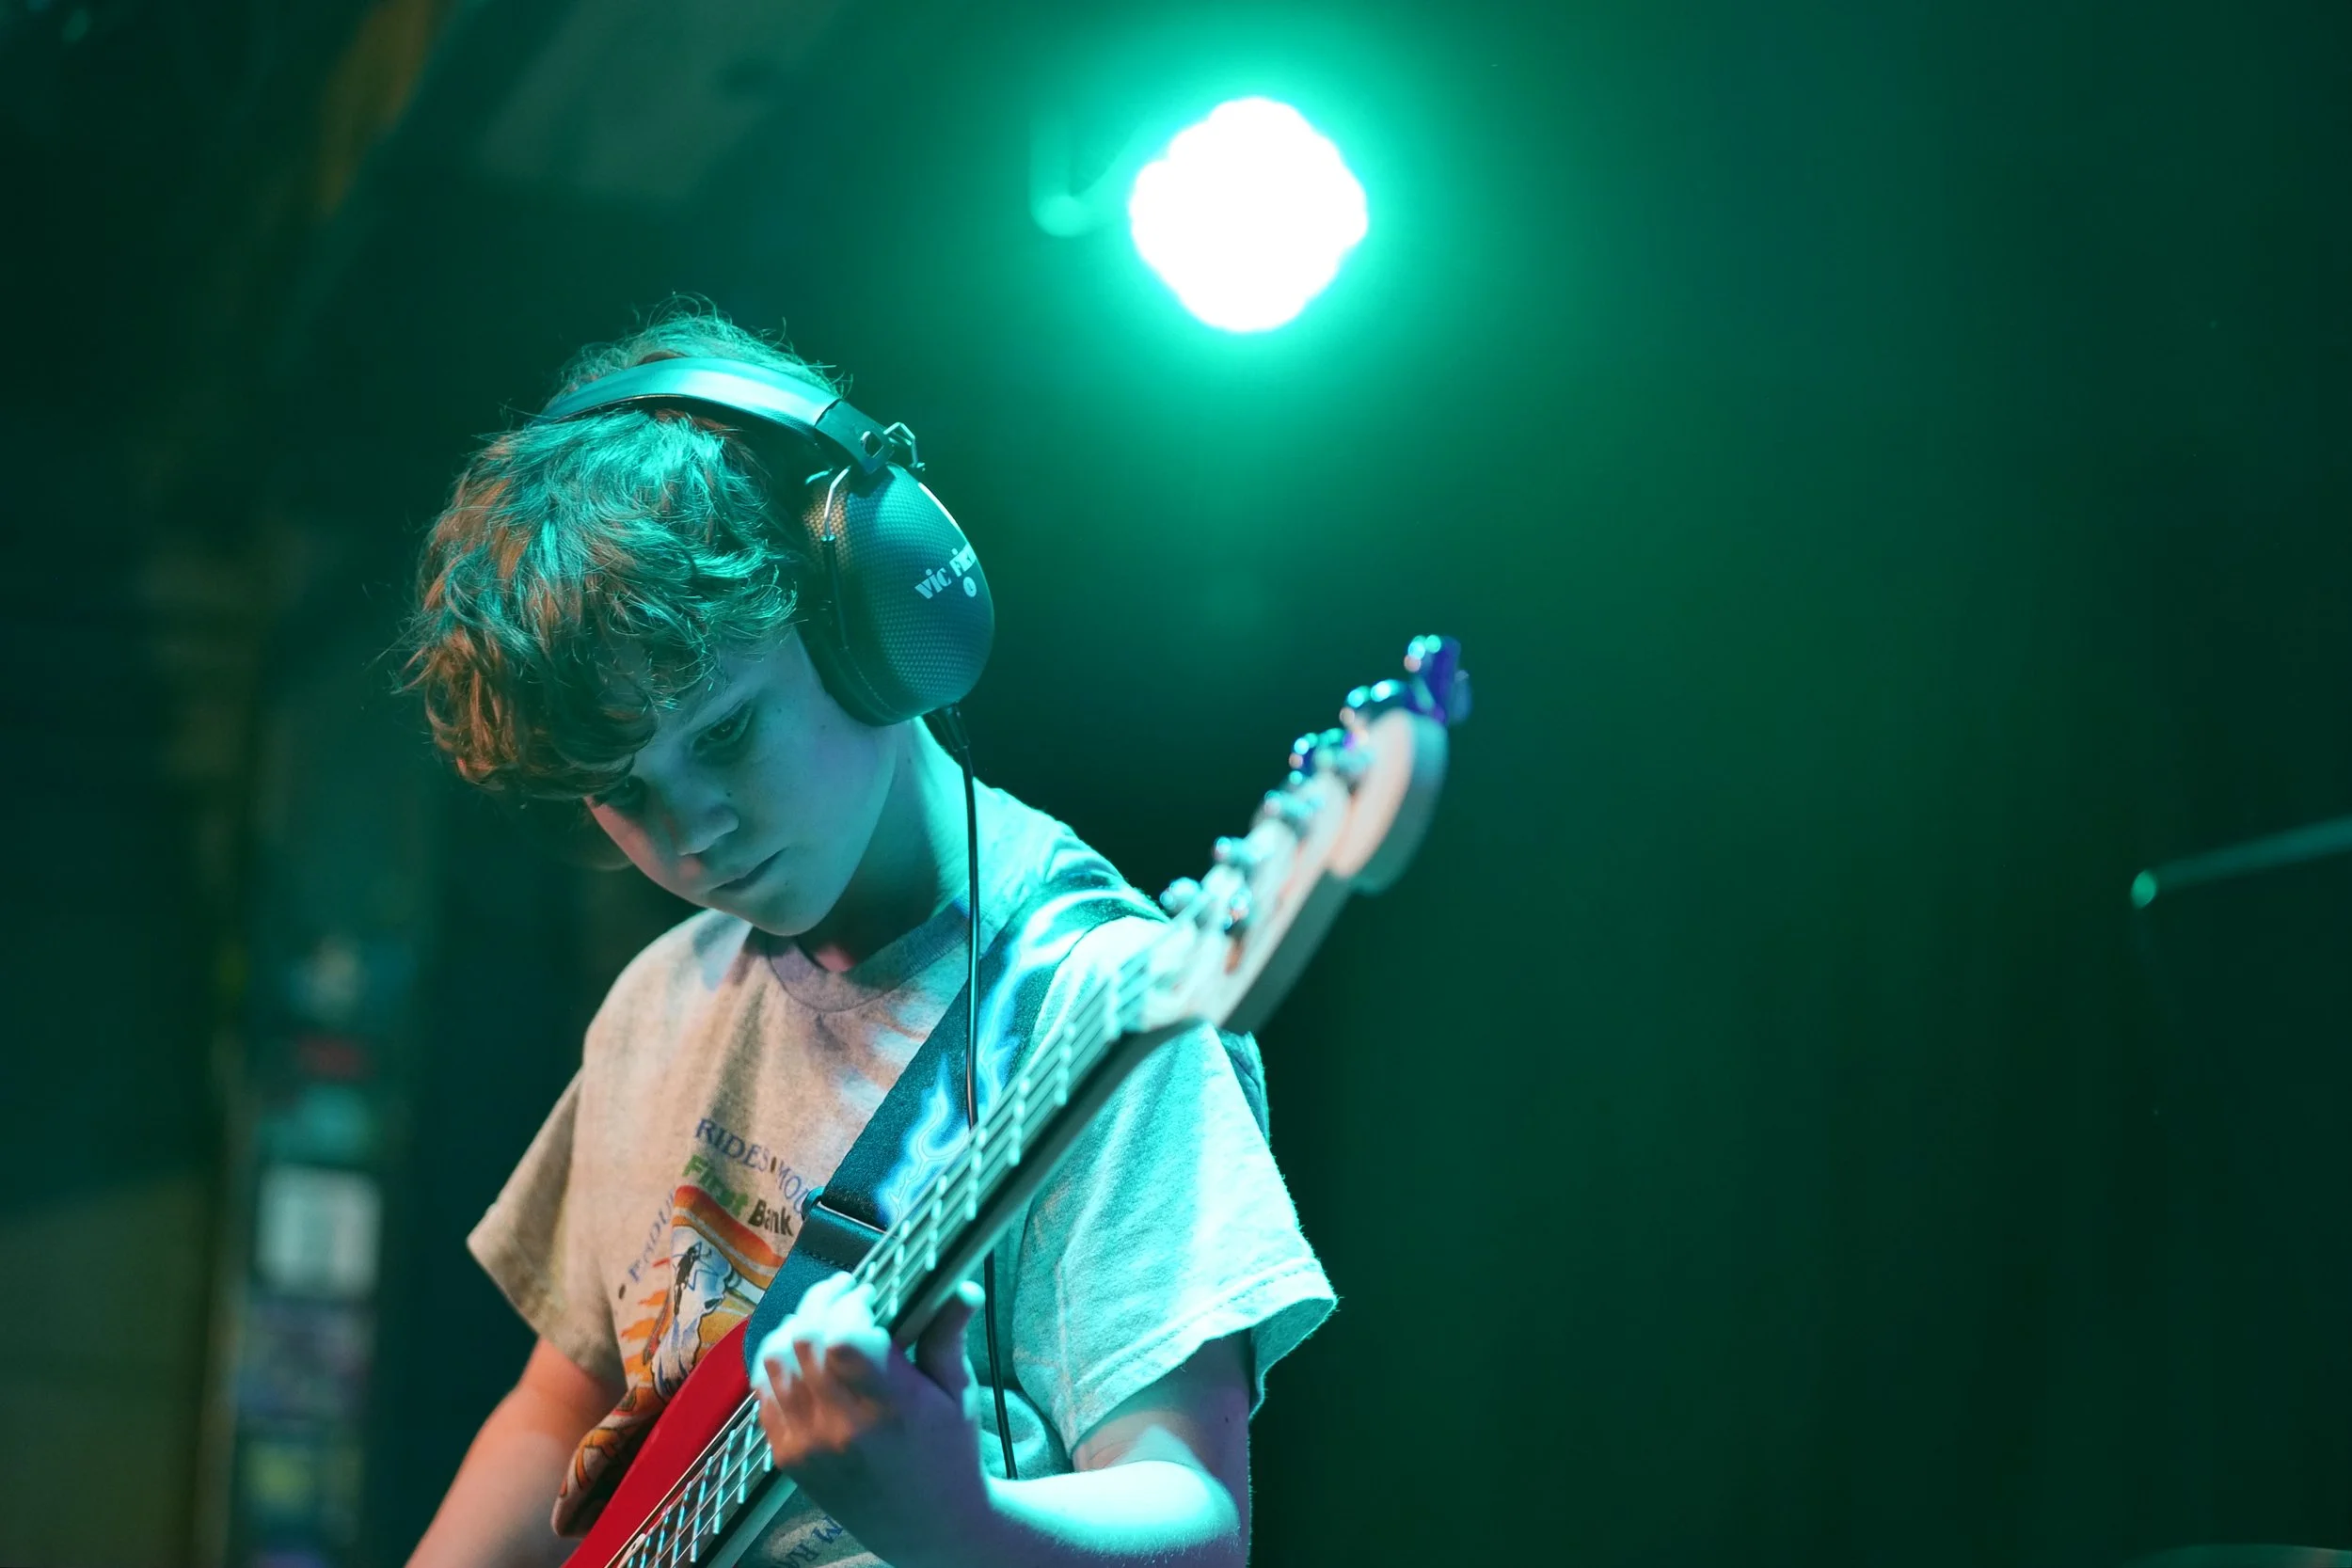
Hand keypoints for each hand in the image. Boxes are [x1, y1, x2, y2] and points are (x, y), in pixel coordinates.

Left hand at [749, 1272, 991, 1559]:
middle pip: (803, 1339)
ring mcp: (806, 1444)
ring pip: (774, 1360)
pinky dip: (777, 1365)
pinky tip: (801, 1358)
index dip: (849, 1302)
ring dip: (793, 1327)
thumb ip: (948, 1336)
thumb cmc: (950, 1454)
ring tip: (820, 1319)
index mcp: (890, 1407)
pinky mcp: (787, 1458)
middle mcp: (840, 1426)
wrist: (930, 1526)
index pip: (844, 1337)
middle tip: (843, 1291)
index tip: (868, 1291)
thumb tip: (961, 1286)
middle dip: (820, 1301)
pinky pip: (764, 1394)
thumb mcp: (958, 1393)